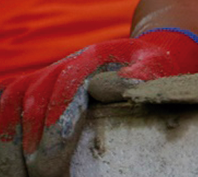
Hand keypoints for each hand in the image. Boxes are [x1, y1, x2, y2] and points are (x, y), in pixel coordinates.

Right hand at [0, 29, 197, 176]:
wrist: (142, 57)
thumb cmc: (152, 69)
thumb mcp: (157, 68)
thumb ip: (143, 76)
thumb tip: (124, 86)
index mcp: (94, 57)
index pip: (66, 90)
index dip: (55, 130)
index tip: (52, 165)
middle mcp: (64, 63)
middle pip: (35, 102)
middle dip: (33, 145)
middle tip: (43, 176)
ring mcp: (46, 74)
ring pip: (13, 103)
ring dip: (10, 142)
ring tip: (20, 175)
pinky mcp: (35, 88)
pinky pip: (8, 107)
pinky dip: (4, 134)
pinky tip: (11, 163)